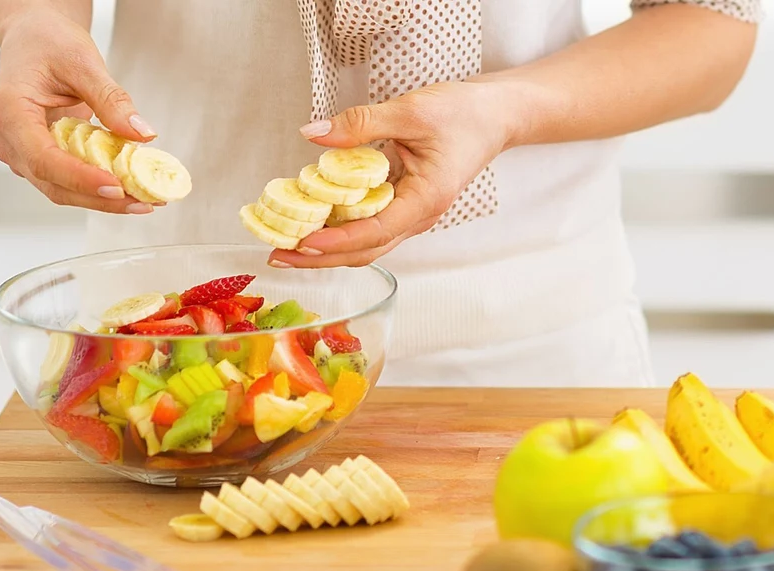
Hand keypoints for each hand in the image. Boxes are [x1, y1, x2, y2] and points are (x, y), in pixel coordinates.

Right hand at [0, 8, 157, 213]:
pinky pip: (68, 182)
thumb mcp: (83, 62)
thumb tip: (142, 135)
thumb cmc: (48, 44)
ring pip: (61, 190)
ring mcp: (21, 154)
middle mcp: (8, 140)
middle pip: (53, 184)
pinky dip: (99, 189)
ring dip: (103, 200)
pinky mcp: (39, 160)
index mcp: (9, 111)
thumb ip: (111, 100)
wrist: (34, 40)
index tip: (117, 186)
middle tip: (144, 201)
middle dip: (100, 199)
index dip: (80, 178)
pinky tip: (132, 189)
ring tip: (145, 200)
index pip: (43, 158)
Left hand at [269, 80, 509, 267]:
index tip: (304, 241)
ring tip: (286, 246)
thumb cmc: (463, 113)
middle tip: (277, 255)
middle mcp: (419, 217)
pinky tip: (311, 222)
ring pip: (365, 245)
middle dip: (320, 258)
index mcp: (425, 199)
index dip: (337, 240)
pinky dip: (338, 230)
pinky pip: (368, 227)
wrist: (495, 117)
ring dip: (326, 249)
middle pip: (365, 251)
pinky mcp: (403, 207)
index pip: (376, 232)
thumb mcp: (410, 110)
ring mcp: (411, 216)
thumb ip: (360, 123)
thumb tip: (312, 134)